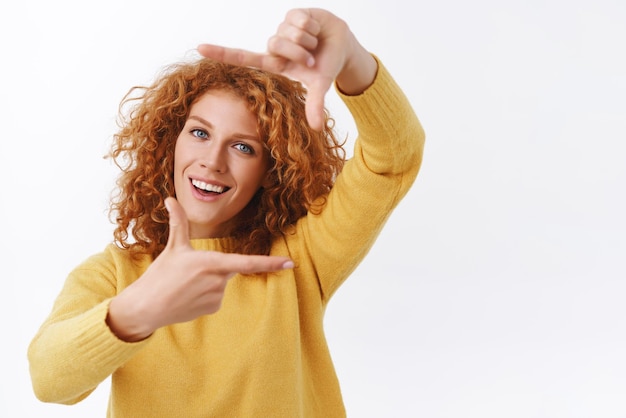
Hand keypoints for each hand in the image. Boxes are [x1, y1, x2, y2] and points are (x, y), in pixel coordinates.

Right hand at [106, 197, 293, 341]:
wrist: (146, 307)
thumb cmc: (160, 274)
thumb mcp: (173, 247)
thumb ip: (178, 222)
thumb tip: (170, 199)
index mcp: (213, 262)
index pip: (248, 262)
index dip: (271, 263)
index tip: (290, 264)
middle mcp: (219, 281)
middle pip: (227, 268)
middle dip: (213, 266)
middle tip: (187, 273)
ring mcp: (217, 297)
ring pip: (221, 283)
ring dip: (208, 281)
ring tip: (185, 285)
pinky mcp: (213, 308)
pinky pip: (216, 296)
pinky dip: (204, 294)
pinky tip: (187, 297)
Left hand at [197, 8, 376, 129]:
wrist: (343, 45)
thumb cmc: (326, 66)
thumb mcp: (320, 85)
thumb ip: (315, 105)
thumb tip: (317, 128)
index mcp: (275, 63)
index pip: (243, 57)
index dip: (222, 53)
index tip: (199, 48)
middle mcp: (275, 46)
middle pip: (276, 44)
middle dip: (299, 52)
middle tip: (312, 58)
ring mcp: (282, 29)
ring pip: (288, 32)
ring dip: (308, 40)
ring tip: (315, 43)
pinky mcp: (292, 15)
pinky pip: (299, 19)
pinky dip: (312, 26)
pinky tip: (316, 30)